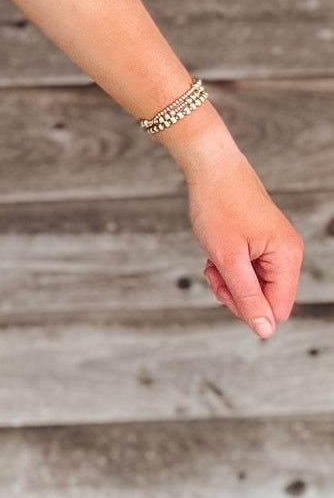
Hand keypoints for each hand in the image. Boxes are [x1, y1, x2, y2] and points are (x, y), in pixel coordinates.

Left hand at [185, 149, 303, 338]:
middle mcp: (288, 254)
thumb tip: (265, 331)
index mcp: (287, 258)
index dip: (248, 308)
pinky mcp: (261, 242)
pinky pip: (249, 270)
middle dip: (235, 292)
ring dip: (229, 279)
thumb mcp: (228, 258)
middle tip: (213, 272)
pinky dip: (229, 267)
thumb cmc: (218, 205)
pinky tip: (216, 252)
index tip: (223, 287)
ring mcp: (275, 247)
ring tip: (213, 259)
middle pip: (266, 299)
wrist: (210, 166)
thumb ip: (247, 296)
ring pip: (254, 285)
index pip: (278, 309)